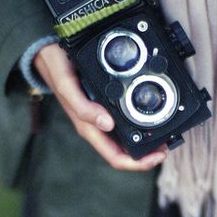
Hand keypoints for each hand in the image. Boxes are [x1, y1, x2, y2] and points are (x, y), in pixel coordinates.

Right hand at [33, 43, 166, 171]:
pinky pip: (125, 122)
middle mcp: (98, 127)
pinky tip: (152, 117)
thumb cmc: (57, 70)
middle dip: (148, 154)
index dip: (138, 162)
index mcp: (89, 128)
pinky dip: (140, 124)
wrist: (48, 54)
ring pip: (127, 139)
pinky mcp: (106, 107)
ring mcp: (102, 118)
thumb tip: (107, 124)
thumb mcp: (67, 85)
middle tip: (168, 144)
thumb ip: (83, 106)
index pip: (116, 157)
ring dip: (146, 141)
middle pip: (125, 152)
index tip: (158, 155)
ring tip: (165, 134)